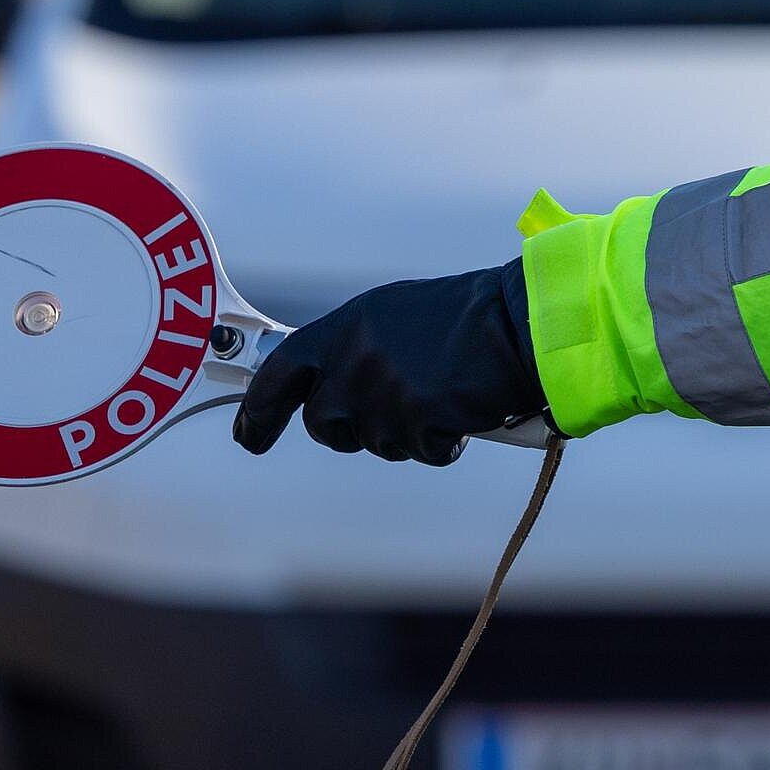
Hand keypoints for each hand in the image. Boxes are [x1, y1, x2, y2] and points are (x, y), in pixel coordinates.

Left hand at [232, 261, 543, 464]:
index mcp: (347, 327)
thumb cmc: (467, 317)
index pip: (279, 373)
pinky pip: (422, 452)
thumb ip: (355, 348)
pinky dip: (445, 442)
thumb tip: (329, 385)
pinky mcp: (418, 418)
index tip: (247, 436)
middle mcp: (355, 358)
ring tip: (443, 395)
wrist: (523, 321)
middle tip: (392, 412)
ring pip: (377, 442)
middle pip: (325, 423)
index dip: (258, 411)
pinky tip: (463, 411)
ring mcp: (384, 390)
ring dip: (408, 432)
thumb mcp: (395, 317)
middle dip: (353, 428)